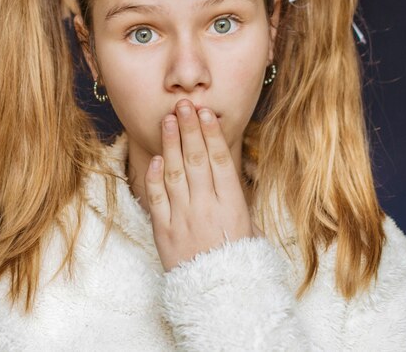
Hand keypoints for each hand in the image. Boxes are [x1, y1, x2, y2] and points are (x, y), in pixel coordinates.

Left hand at [144, 99, 256, 271]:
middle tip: (183, 105)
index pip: (220, 160)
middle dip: (189, 129)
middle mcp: (206, 207)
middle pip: (195, 159)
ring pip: (174, 172)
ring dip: (170, 143)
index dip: (211, 134)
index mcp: (232, 205)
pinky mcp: (164, 231)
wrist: (219, 299)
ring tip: (168, 120)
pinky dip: (154, 176)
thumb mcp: (251, 230)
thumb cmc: (241, 264)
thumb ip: (238, 201)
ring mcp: (183, 218)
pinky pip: (157, 198)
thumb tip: (230, 176)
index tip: (205, 114)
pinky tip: (156, 157)